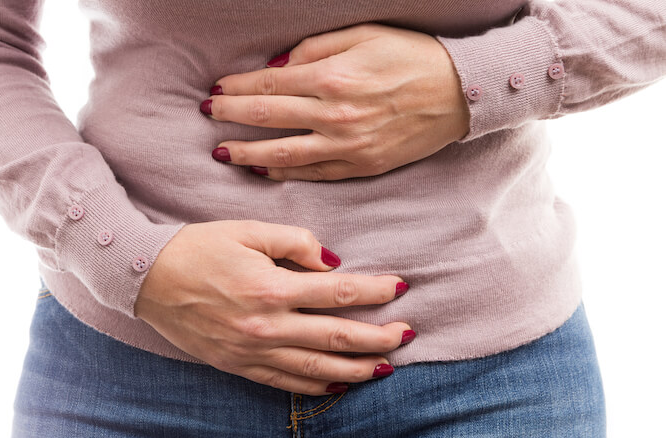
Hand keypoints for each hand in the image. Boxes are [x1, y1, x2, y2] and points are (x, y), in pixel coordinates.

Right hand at [134, 221, 413, 395]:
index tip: (400, 287)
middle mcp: (265, 326)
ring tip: (386, 366)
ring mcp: (251, 351)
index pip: (338, 293)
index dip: (374, 291)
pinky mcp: (238, 365)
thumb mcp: (247, 230)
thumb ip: (295, 241)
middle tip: (408, 334)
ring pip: (317, 368)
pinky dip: (316, 385)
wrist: (146, 277)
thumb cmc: (198, 247)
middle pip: (336, 337)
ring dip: (357, 368)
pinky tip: (338, 384)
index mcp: (270, 287)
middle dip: (378, 337)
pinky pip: (285, 382)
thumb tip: (332, 261)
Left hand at [202, 22, 469, 180]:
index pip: (269, 83)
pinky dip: (284, 172)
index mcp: (332, 77)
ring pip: (284, 154)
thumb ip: (316, 48)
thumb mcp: (364, 35)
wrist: (459, 92)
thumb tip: (279, 65)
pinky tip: (263, 169)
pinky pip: (314, 173)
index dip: (238, 88)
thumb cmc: (412, 56)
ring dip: (247, 152)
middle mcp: (334, 115)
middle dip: (231, 117)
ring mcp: (347, 146)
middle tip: (207, 116)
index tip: (217, 90)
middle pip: (268, 118)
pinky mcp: (361, 166)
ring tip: (222, 152)